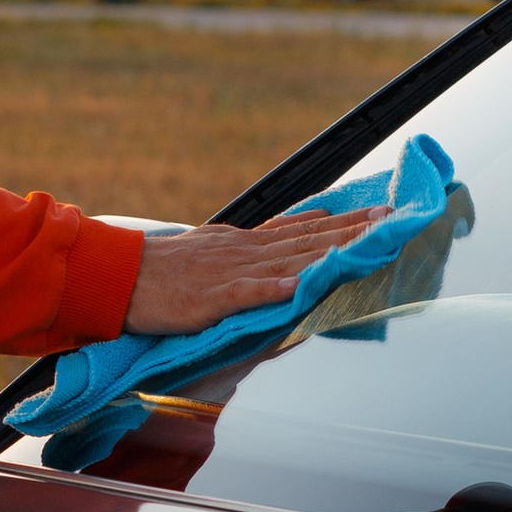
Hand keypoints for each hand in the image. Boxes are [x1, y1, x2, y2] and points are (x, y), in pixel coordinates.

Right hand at [122, 207, 377, 337]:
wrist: (119, 276)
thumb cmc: (165, 270)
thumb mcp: (214, 248)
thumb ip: (255, 248)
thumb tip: (296, 243)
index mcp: (245, 242)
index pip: (303, 229)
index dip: (343, 222)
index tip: (378, 213)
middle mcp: (245, 251)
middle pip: (308, 239)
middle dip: (352, 230)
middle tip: (391, 218)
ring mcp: (230, 273)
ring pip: (289, 260)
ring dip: (328, 251)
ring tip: (365, 242)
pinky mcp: (212, 298)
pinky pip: (248, 292)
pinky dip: (275, 287)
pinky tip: (302, 284)